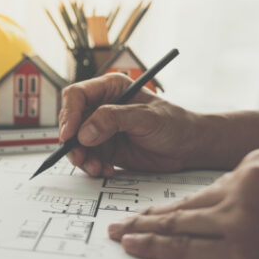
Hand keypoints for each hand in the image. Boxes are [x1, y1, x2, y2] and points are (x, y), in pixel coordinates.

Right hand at [58, 73, 206, 175]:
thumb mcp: (146, 117)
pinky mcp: (105, 148)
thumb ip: (114, 120)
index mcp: (110, 89)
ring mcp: (101, 129)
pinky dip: (92, 166)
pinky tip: (106, 170)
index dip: (69, 114)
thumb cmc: (174, 123)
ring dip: (82, 158)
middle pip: (71, 121)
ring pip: (76, 143)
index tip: (70, 135)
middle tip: (80, 157)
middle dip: (72, 141)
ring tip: (97, 168)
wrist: (189, 147)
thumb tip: (84, 132)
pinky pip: (88, 158)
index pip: (76, 96)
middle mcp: (101, 107)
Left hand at [108, 149, 258, 258]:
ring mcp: (240, 224)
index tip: (160, 211)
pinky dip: (155, 250)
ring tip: (120, 234)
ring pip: (178, 226)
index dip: (180, 204)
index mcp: (258, 163)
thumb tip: (222, 208)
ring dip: (143, 231)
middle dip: (150, 215)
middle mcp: (243, 187)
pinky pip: (185, 253)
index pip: (208, 187)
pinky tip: (135, 247)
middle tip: (120, 220)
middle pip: (185, 205)